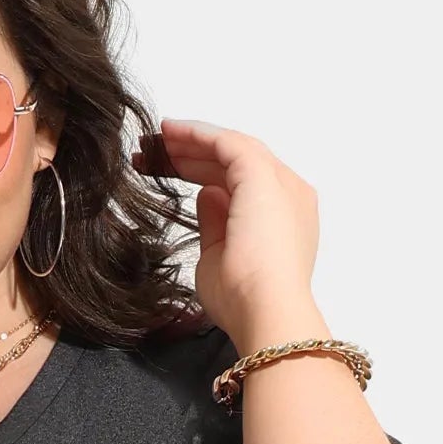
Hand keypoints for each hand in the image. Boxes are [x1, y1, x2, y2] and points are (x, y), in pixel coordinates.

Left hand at [133, 120, 320, 345]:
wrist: (264, 310)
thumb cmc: (243, 299)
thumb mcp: (218, 258)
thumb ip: (215, 223)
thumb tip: (206, 194)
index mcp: (283, 218)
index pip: (239, 183)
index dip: (201, 173)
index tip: (165, 172)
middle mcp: (288, 194)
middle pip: (235, 162)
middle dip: (193, 156)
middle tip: (154, 154)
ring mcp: (280, 183)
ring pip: (232, 148)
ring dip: (193, 142)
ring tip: (157, 139)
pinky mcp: (262, 176)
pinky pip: (227, 143)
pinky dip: (198, 134)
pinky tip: (171, 132)